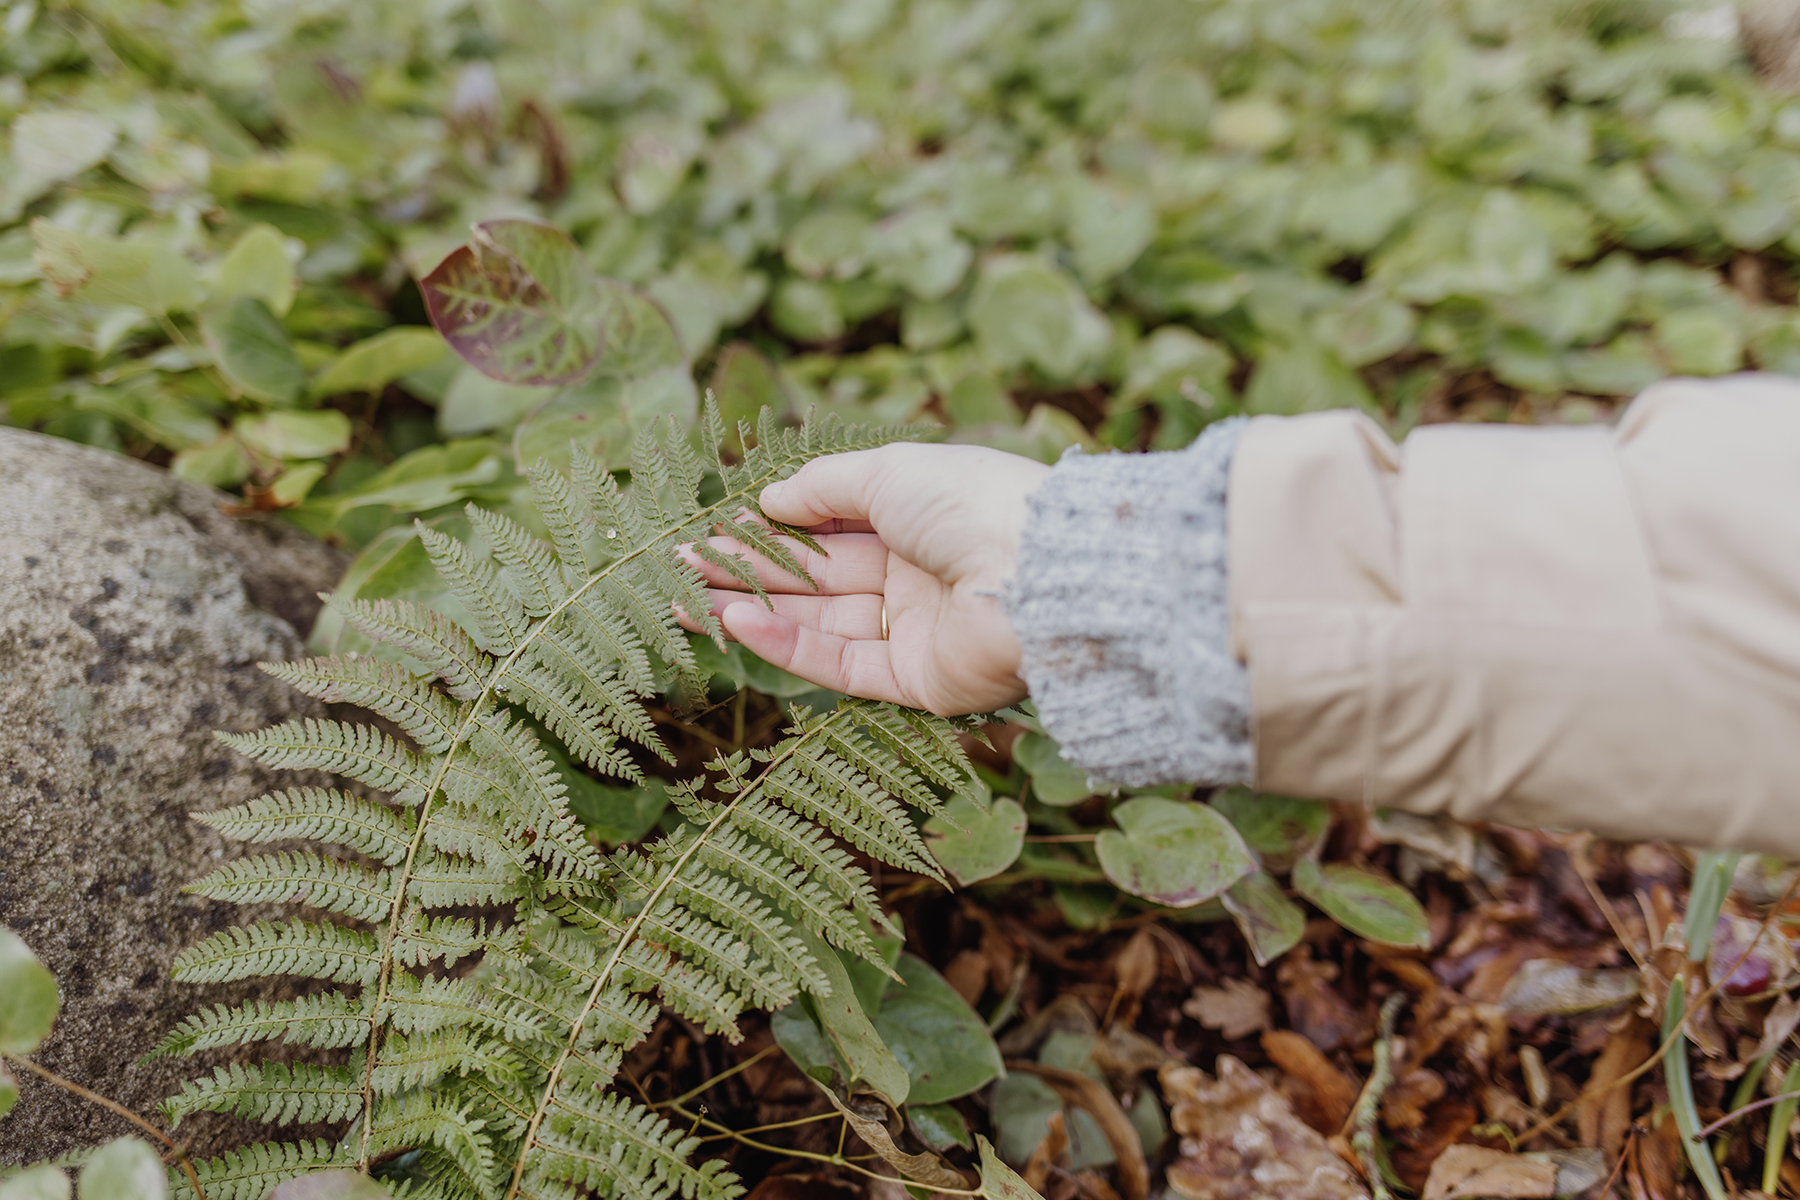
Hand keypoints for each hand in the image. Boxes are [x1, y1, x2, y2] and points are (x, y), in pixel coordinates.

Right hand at [678, 443, 1049, 715]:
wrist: (1036, 576)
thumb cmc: (971, 503)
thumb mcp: (889, 472)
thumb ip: (825, 486)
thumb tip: (770, 498)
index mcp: (921, 515)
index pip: (833, 524)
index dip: (774, 525)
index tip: (716, 525)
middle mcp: (918, 573)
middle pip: (817, 575)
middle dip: (748, 569)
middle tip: (679, 565)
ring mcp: (916, 629)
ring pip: (818, 621)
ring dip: (752, 608)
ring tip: (687, 597)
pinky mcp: (915, 681)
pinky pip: (839, 663)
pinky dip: (785, 645)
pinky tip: (734, 623)